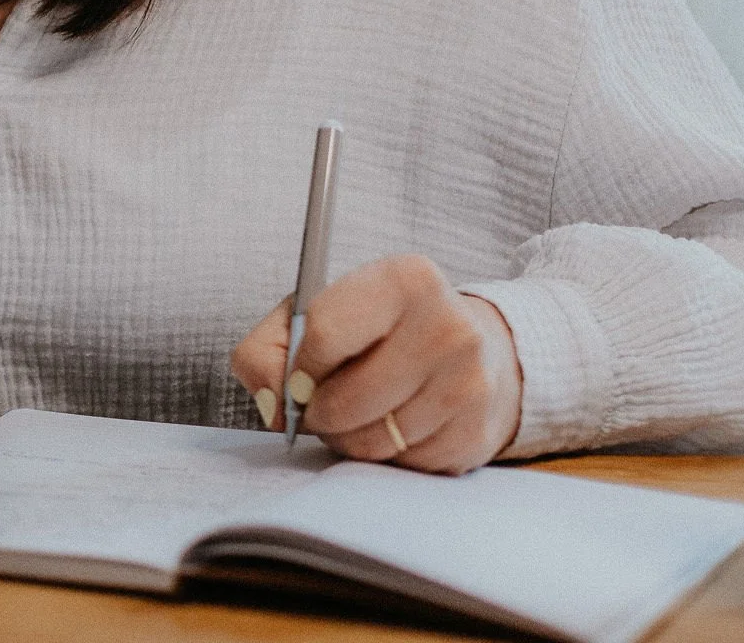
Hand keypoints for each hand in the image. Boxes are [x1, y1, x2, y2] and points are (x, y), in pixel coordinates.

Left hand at [230, 255, 521, 473]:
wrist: (471, 348)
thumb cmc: (377, 329)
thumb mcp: (314, 314)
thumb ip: (267, 351)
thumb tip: (274, 407)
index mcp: (405, 280)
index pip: (325, 335)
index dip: (298, 369)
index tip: (297, 379)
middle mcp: (448, 327)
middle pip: (347, 400)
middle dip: (318, 414)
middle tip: (318, 407)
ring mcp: (470, 383)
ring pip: (374, 439)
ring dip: (348, 439)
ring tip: (353, 415)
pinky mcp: (476, 432)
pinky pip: (404, 463)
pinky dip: (387, 454)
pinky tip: (394, 425)